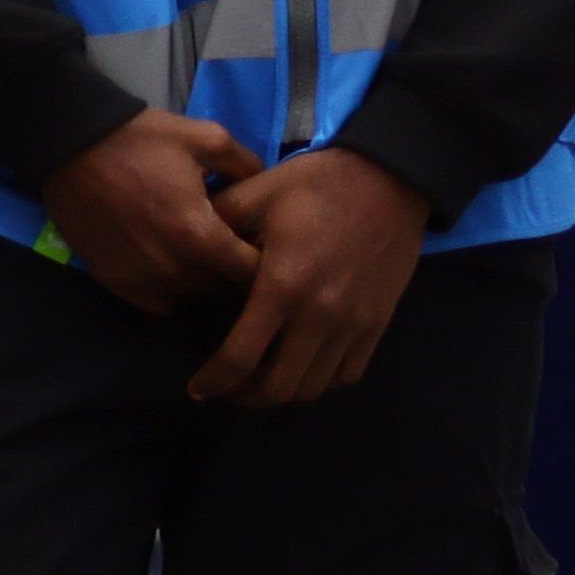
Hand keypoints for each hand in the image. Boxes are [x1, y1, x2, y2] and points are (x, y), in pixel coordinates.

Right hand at [40, 107, 265, 330]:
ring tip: (192, 250)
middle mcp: (173, 267)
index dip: (263, 260)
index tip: (259, 245)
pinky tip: (162, 261)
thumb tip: (266, 188)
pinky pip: (157, 301)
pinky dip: (166, 288)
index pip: (254, 272)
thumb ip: (246, 165)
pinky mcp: (113, 280)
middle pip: (222, 287)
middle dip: (229, 268)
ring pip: (190, 294)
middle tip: (225, 242)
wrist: (67, 143)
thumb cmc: (139, 140)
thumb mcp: (206, 137)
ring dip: (198, 278)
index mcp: (201, 235)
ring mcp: (140, 277)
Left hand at [192, 147, 432, 408]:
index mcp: (281, 288)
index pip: (241, 358)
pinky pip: (348, 373)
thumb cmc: (315, 185)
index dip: (214, 382)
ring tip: (259, 377)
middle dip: (245, 395)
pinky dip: (321, 380)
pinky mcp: (378, 323)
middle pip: (279, 388)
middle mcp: (319, 317)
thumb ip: (216, 227)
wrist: (390, 179)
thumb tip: (183, 249)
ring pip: (315, 387)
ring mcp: (354, 324)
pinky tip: (301, 365)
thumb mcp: (255, 195)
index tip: (197, 390)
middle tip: (226, 385)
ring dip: (282, 391)